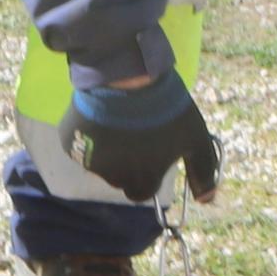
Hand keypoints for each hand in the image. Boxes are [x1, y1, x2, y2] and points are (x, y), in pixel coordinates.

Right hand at [60, 78, 220, 205]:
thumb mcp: (195, 138)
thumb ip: (202, 172)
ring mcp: (89, 160)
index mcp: (143, 181)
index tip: (149, 153)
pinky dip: (87, 135)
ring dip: (107, 149)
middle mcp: (114, 177)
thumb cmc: (167, 110)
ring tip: (118, 120)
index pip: (142, 192)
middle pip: (119, 179)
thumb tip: (207, 200)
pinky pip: (79, 145)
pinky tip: (99, 115)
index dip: (146, 175)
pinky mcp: (69, 142)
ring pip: (99, 163)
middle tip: (134, 135)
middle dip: (126, 164)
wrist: (127, 75)